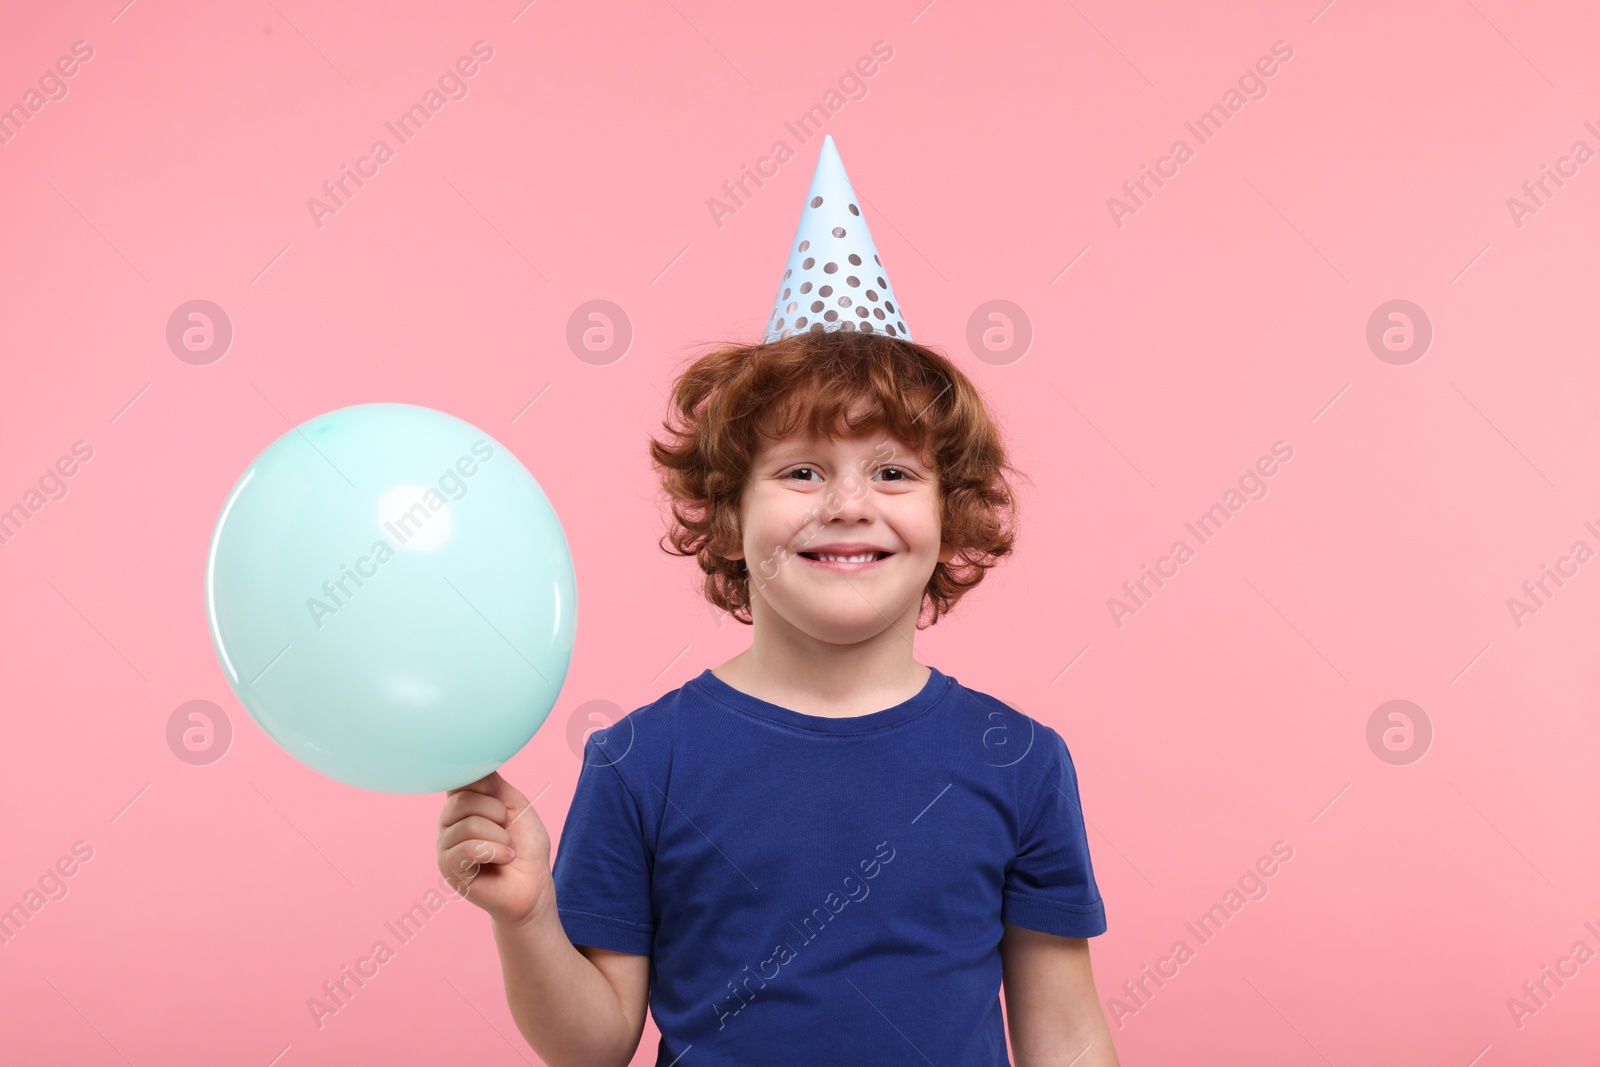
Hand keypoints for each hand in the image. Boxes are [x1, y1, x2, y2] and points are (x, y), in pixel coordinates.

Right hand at [437, 770, 553, 927]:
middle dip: (497, 812)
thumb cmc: (525, 844)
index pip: (459, 778)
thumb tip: (472, 762)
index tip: (500, 795)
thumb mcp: (515, 804)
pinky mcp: (448, 868)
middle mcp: (448, 821)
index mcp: (462, 803)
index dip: (484, 784)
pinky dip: (496, 851)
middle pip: (463, 799)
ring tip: (507, 848)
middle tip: (508, 828)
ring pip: (470, 824)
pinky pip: (468, 848)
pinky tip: (505, 857)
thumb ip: (492, 782)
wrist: (534, 883)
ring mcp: (445, 845)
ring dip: (500, 836)